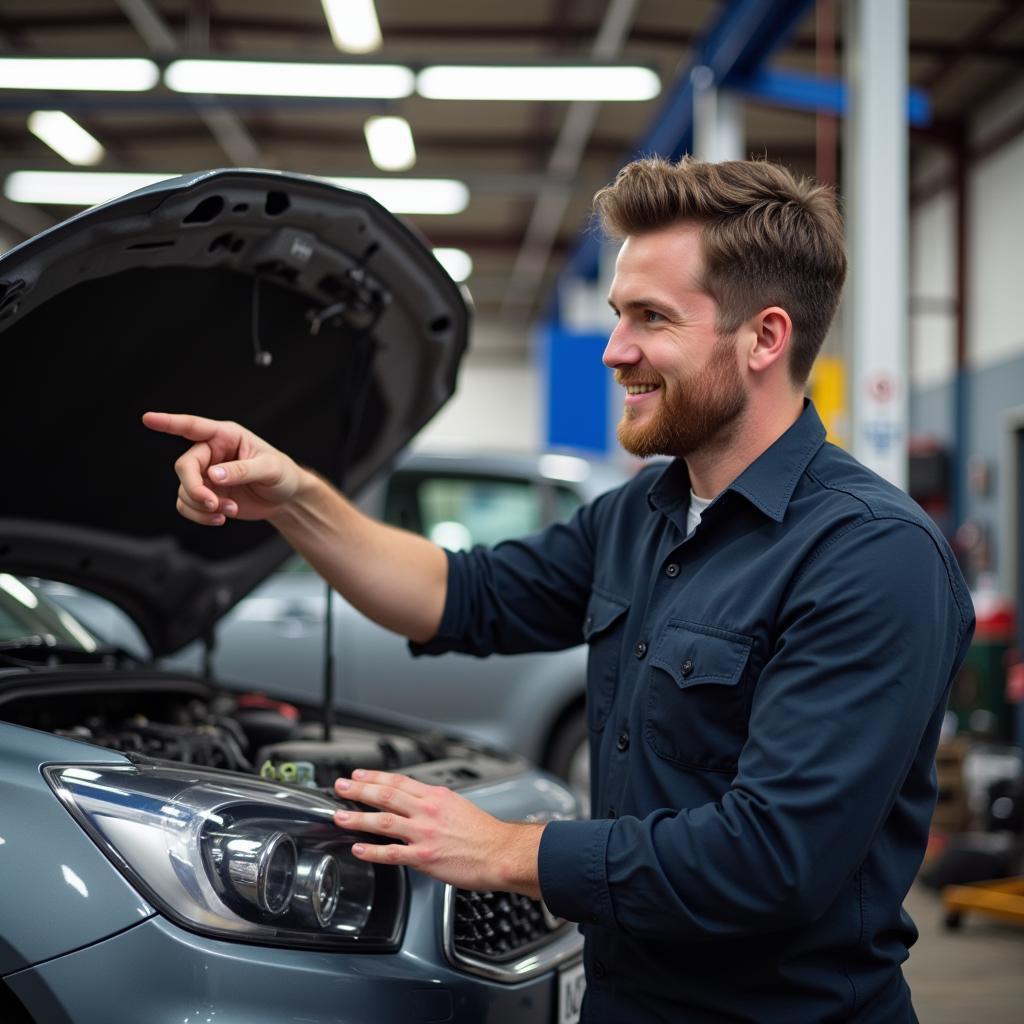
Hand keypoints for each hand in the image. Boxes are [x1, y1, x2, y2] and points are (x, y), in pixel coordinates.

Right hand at [142, 411, 303, 525]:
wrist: (286, 499)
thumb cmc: (282, 475)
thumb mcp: (270, 469)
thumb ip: (242, 470)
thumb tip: (212, 475)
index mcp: (226, 436)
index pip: (193, 427)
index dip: (169, 422)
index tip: (148, 419)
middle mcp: (211, 453)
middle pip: (184, 467)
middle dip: (195, 488)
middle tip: (212, 504)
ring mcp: (206, 475)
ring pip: (184, 490)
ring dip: (203, 506)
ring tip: (229, 511)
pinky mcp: (206, 494)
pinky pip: (187, 505)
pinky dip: (201, 516)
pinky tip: (223, 518)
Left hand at [333, 770, 544, 897]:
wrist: (502, 852)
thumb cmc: (485, 833)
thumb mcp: (458, 805)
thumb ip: (434, 803)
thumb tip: (416, 802)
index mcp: (436, 796)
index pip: (399, 780)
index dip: (375, 776)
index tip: (358, 775)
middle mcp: (428, 811)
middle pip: (386, 794)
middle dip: (359, 789)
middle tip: (340, 787)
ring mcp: (425, 834)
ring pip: (383, 821)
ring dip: (358, 818)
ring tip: (339, 816)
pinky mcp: (425, 857)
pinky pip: (392, 853)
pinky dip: (372, 851)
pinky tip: (358, 849)